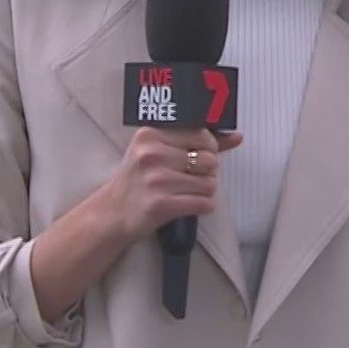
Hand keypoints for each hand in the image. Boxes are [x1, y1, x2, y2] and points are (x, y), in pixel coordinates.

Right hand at [94, 126, 245, 243]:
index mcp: (151, 135)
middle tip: (189, 177)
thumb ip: (197, 141)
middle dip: (207, 172)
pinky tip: (187, 204)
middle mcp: (152, 154)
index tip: (196, 156)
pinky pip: (205, 203)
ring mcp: (157, 180)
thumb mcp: (158, 151)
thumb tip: (236, 136)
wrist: (112, 213)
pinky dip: (203, 206)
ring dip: (205, 191)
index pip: (202, 134)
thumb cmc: (138, 180)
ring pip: (210, 183)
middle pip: (210, 160)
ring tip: (186, 191)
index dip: (207, 148)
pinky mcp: (162, 204)